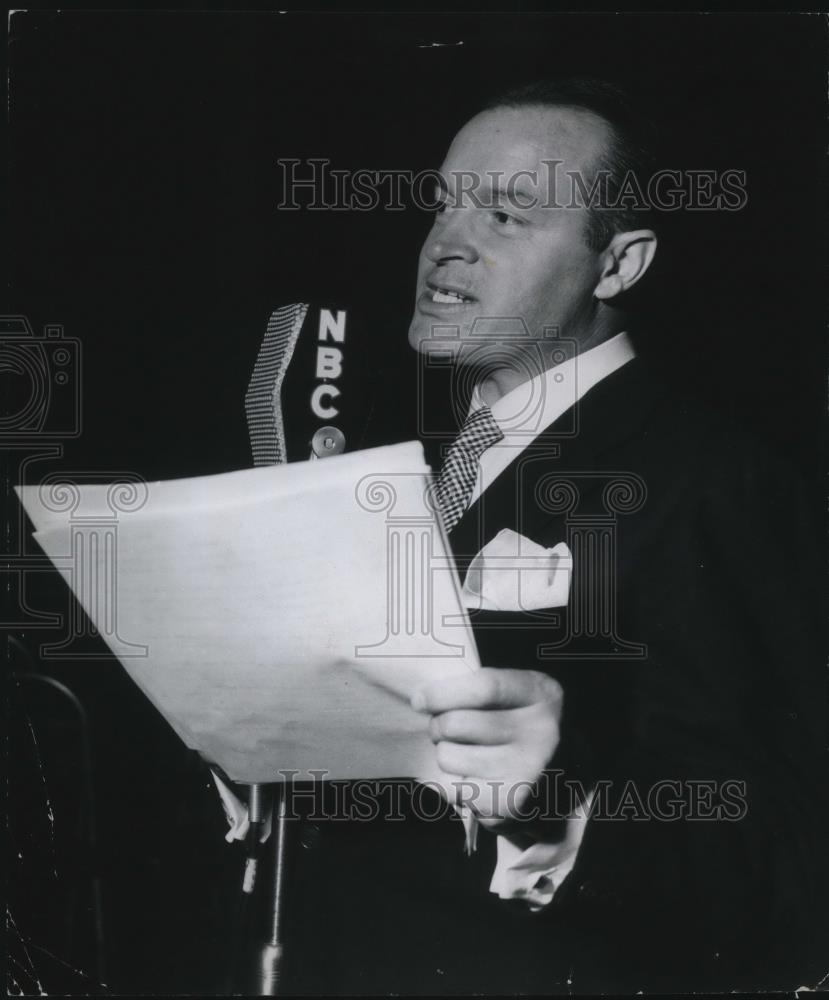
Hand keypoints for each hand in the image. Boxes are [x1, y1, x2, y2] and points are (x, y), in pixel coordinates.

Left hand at [411, 668, 562, 828]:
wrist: (562, 773)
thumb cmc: (522, 724)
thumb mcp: (518, 694)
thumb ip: (481, 689)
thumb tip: (423, 701)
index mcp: (541, 694)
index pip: (484, 687)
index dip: (442, 693)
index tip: (419, 700)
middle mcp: (540, 732)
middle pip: (456, 724)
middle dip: (438, 726)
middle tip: (446, 729)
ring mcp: (526, 771)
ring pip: (448, 757)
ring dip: (447, 755)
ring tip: (467, 754)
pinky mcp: (510, 804)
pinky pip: (453, 789)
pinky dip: (456, 784)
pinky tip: (478, 779)